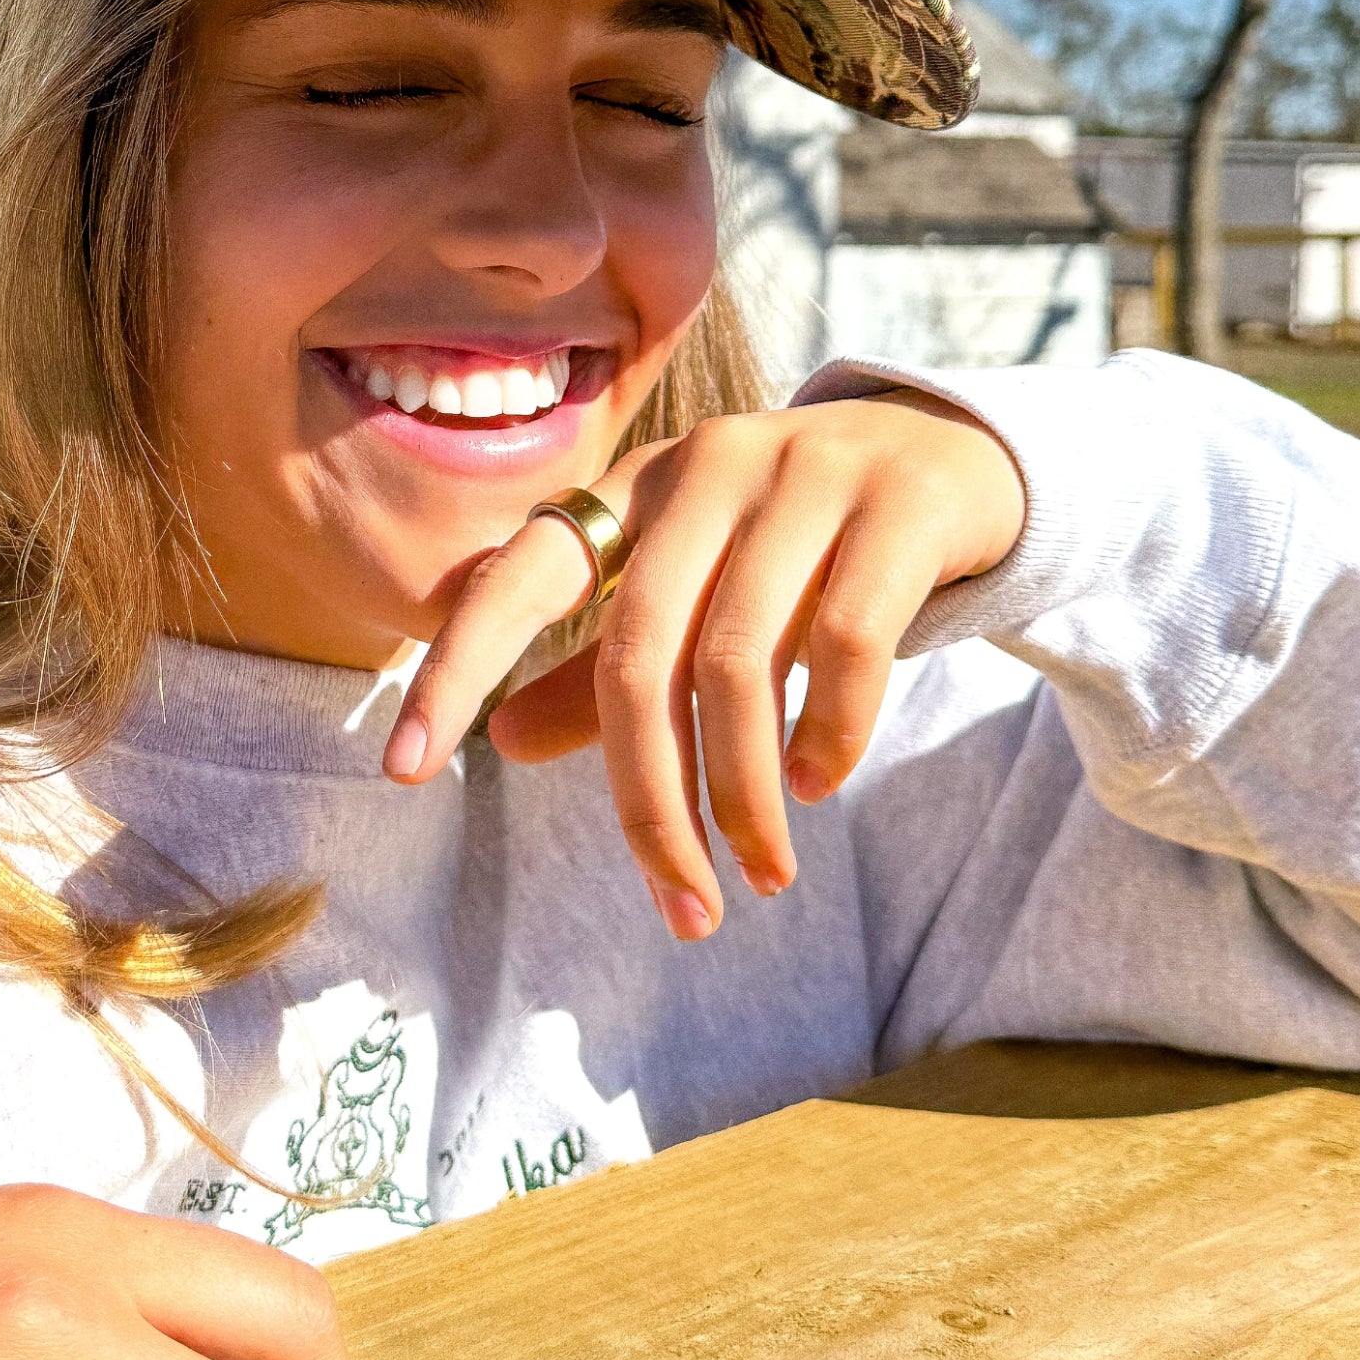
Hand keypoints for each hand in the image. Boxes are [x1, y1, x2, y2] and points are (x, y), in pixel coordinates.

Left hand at [384, 394, 1025, 935]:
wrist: (955, 455)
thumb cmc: (801, 545)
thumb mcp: (698, 593)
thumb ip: (608, 666)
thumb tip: (506, 743)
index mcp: (637, 491)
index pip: (520, 577)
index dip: (456, 668)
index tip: (404, 770)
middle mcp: (706, 466)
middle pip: (637, 654)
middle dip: (650, 801)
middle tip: (683, 904)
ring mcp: (805, 473)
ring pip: (741, 661)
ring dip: (745, 792)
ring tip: (763, 868)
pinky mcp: (899, 504)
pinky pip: (848, 644)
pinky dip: (827, 736)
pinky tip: (819, 782)